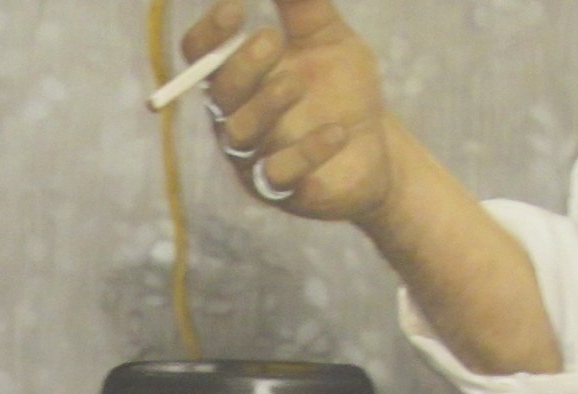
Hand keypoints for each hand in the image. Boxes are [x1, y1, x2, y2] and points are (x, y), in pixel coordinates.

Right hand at [182, 0, 396, 224]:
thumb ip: (304, 6)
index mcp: (238, 78)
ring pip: (241, 134)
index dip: (210, 33)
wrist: (376, 148)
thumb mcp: (329, 39)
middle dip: (240, 67)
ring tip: (297, 83)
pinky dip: (307, 152)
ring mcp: (255, 158)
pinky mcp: (283, 192)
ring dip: (266, 105)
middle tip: (269, 39)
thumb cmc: (342, 91)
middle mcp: (236, 119)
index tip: (235, 8)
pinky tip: (337, 131)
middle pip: (218, 95)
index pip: (200, 56)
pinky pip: (281, 174)